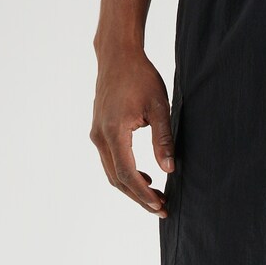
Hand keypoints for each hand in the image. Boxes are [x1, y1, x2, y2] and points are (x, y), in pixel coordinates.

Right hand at [90, 50, 173, 217]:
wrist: (117, 55)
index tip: (160, 206)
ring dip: (133, 188)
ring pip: (112, 173)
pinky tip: (145, 178)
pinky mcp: (99, 132)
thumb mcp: (159, 107)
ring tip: (157, 197)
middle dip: (139, 197)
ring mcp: (97, 134)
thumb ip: (163, 140)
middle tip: (162, 209)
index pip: (127, 173)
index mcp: (113, 132)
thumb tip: (169, 169)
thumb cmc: (140, 77)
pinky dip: (126, 174)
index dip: (144, 193)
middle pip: (117, 179)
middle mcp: (100, 136)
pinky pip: (110, 161)